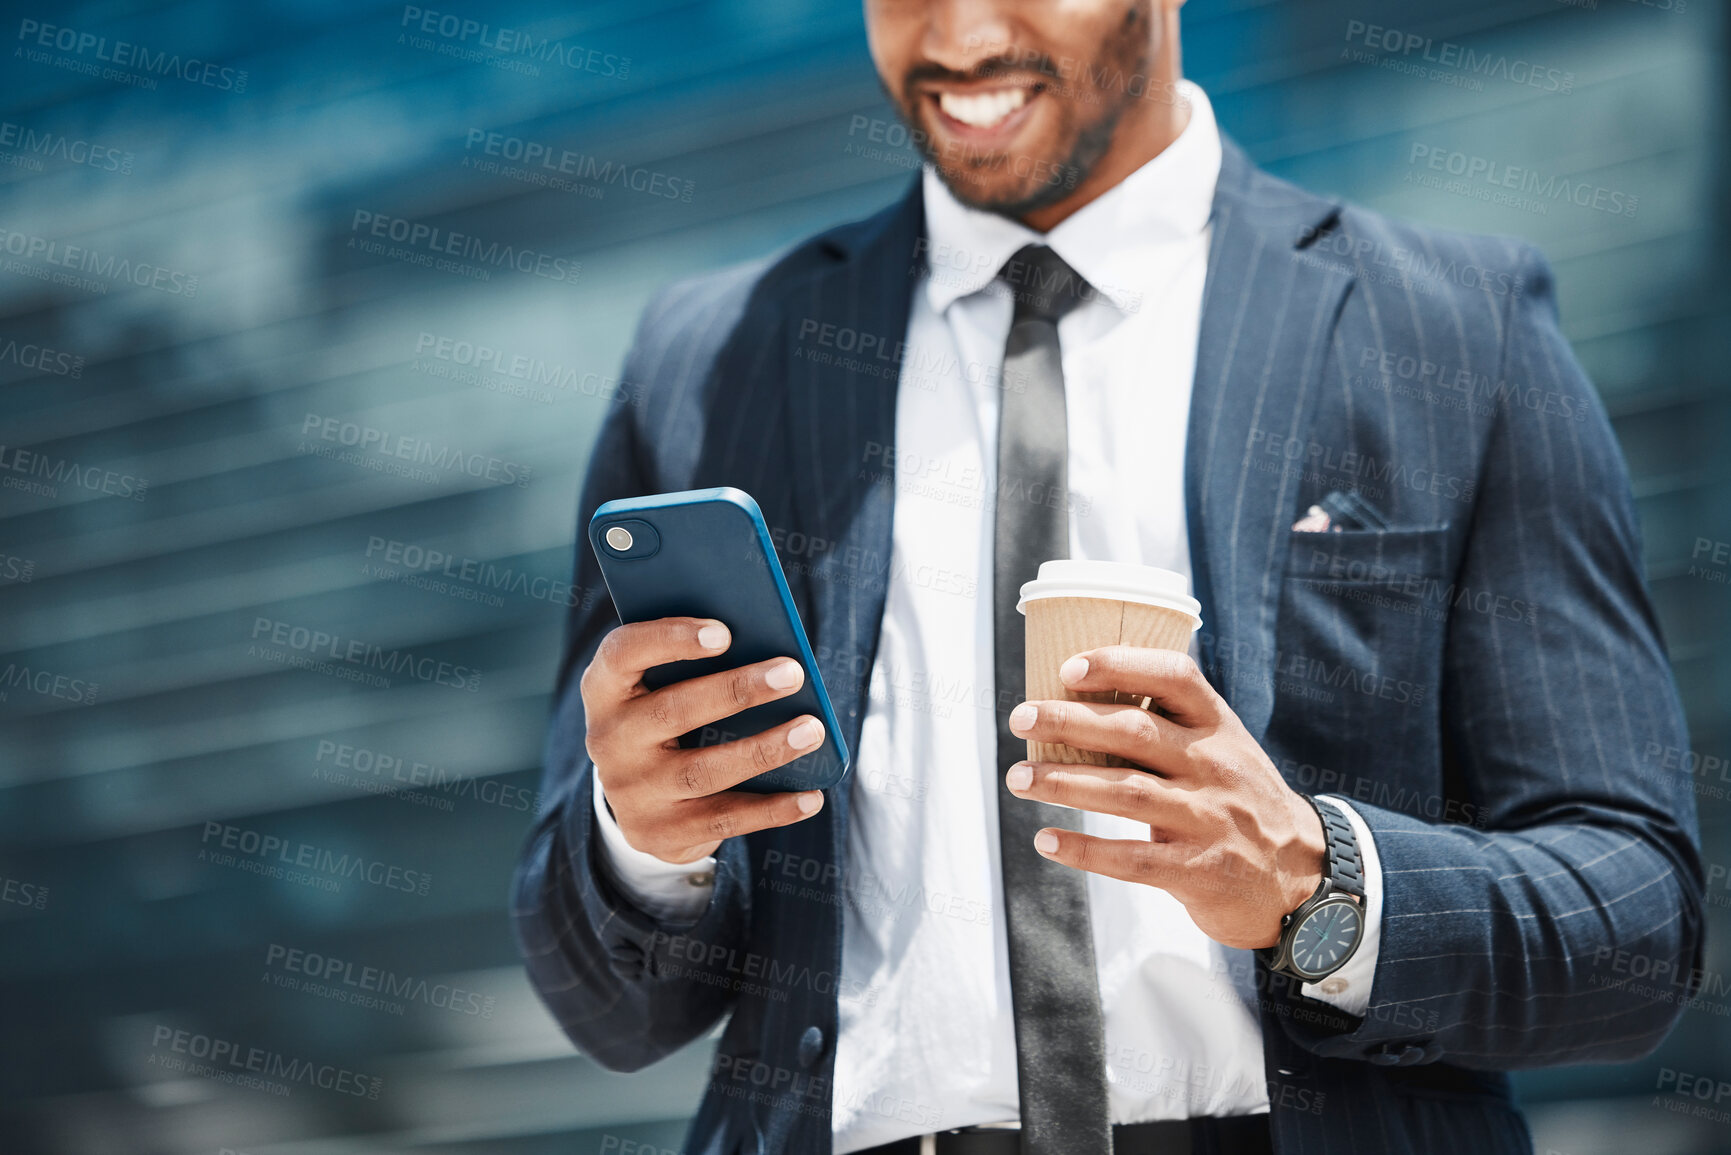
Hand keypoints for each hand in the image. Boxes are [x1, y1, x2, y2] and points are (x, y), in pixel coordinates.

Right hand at [581, 616, 827, 863]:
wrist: (638, 799)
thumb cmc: (667, 716)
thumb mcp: (661, 686)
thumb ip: (695, 664)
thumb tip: (769, 654)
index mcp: (605, 689)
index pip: (623, 653)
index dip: (670, 640)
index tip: (724, 633)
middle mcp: (608, 740)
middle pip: (673, 711)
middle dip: (737, 690)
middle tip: (791, 673)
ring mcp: (631, 792)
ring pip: (704, 770)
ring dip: (764, 749)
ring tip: (812, 730)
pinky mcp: (659, 833)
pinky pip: (723, 819)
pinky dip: (772, 809)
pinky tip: (810, 796)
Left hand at [1004, 645, 1325, 949]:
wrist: (1302, 877)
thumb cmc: (1239, 802)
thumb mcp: (1224, 751)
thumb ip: (1169, 729)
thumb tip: (1074, 705)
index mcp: (1219, 727)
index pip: (1174, 677)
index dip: (1120, 665)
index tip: (1069, 668)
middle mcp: (1214, 767)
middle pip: (1134, 733)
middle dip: (1068, 722)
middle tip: (1020, 719)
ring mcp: (1208, 819)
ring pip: (1125, 792)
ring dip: (1063, 782)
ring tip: (1018, 778)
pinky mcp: (1197, 871)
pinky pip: (1131, 859)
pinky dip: (1085, 849)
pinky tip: (1047, 840)